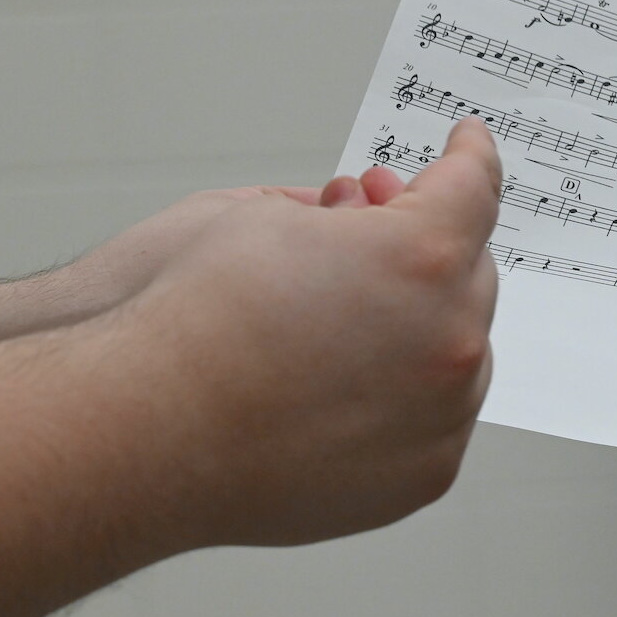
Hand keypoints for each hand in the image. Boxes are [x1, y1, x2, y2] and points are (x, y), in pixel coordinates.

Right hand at [115, 119, 501, 549]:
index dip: (469, 154)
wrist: (144, 432)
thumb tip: (367, 213)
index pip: (472, 186)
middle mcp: (449, 338)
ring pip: (462, 349)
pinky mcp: (424, 472)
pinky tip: (355, 382)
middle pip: (473, 272)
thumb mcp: (266, 216)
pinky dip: (413, 392)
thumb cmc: (190, 325)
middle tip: (379, 233)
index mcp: (423, 257)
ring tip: (353, 318)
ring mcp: (443, 413)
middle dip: (432, 246)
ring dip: (426, 324)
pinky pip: (442, 417)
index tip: (467, 144)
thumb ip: (348, 209)